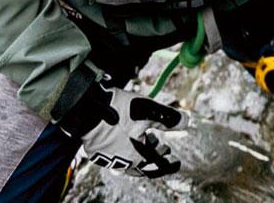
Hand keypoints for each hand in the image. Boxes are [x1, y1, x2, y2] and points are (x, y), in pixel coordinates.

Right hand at [66, 82, 186, 177]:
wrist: (86, 109)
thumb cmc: (118, 110)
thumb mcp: (148, 110)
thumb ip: (168, 118)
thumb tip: (187, 121)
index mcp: (137, 156)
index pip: (158, 166)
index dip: (169, 164)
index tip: (176, 162)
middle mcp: (122, 161)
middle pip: (143, 166)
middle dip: (156, 157)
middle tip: (165, 149)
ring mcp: (108, 158)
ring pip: (129, 161)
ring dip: (142, 153)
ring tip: (149, 139)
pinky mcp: (97, 151)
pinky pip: (116, 156)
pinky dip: (127, 149)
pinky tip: (128, 138)